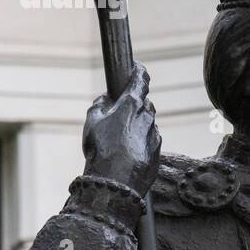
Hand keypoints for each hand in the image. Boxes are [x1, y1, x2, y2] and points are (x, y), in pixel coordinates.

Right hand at [83, 64, 161, 194]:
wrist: (117, 182)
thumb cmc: (101, 150)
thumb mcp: (92, 123)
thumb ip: (99, 106)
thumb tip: (105, 99)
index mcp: (132, 104)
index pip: (141, 80)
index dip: (139, 71)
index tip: (138, 67)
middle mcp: (148, 116)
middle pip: (144, 103)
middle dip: (134, 104)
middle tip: (119, 111)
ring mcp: (155, 133)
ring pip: (147, 122)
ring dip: (136, 124)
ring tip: (118, 139)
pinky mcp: (157, 149)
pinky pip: (149, 139)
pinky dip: (140, 140)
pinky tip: (126, 152)